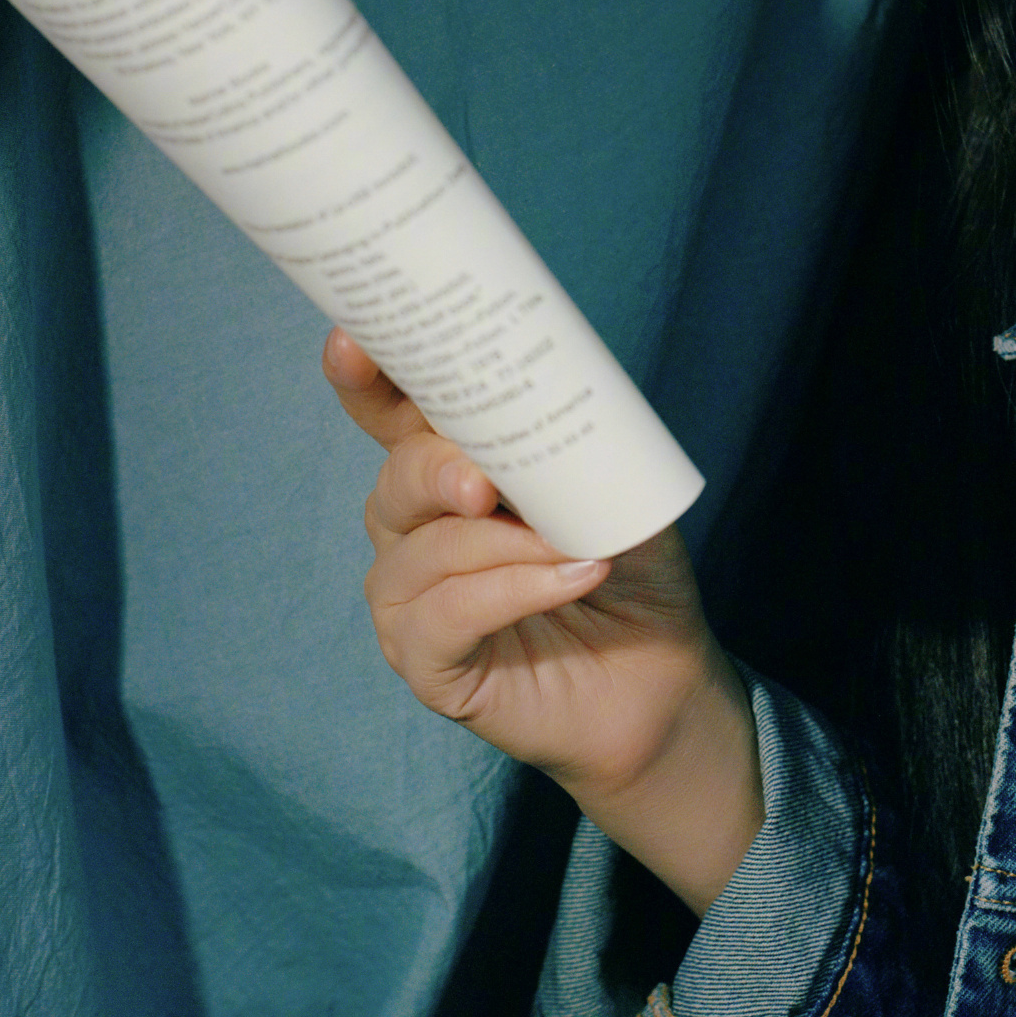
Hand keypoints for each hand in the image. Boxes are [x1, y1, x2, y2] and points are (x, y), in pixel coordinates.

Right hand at [323, 328, 763, 912]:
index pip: (393, 415)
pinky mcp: (428, 666)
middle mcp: (416, 531)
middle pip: (395, 481)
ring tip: (569, 546)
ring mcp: (413, 602)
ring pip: (417, 554)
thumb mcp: (612, 483)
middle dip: (434, 470)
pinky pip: (443, 619)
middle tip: (484, 484)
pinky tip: (570, 579)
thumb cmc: (630, 567)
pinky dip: (510, 593)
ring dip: (496, 545)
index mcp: (449, 471)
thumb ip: (570, 436)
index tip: (352, 343)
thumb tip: (547, 391)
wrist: (663, 673)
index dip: (367, 378)